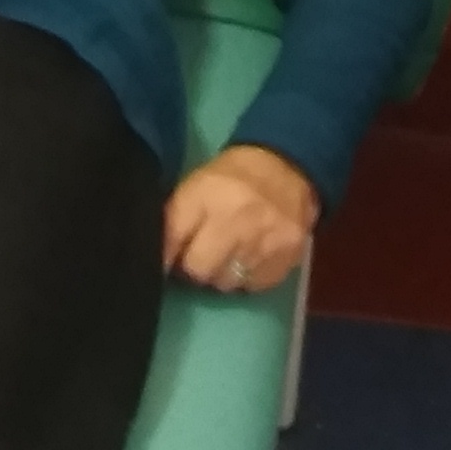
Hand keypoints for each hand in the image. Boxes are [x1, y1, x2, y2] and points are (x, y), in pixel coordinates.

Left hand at [163, 144, 317, 295]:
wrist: (284, 164)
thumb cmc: (230, 178)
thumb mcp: (195, 187)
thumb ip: (174, 223)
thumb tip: (162, 261)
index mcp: (206, 196)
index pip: (174, 240)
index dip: (166, 257)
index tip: (168, 262)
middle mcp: (237, 219)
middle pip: (200, 270)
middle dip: (196, 268)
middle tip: (202, 256)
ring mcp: (266, 240)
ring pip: (227, 282)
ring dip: (222, 273)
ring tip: (229, 253)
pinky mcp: (288, 255)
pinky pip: (254, 284)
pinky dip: (248, 277)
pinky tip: (251, 256)